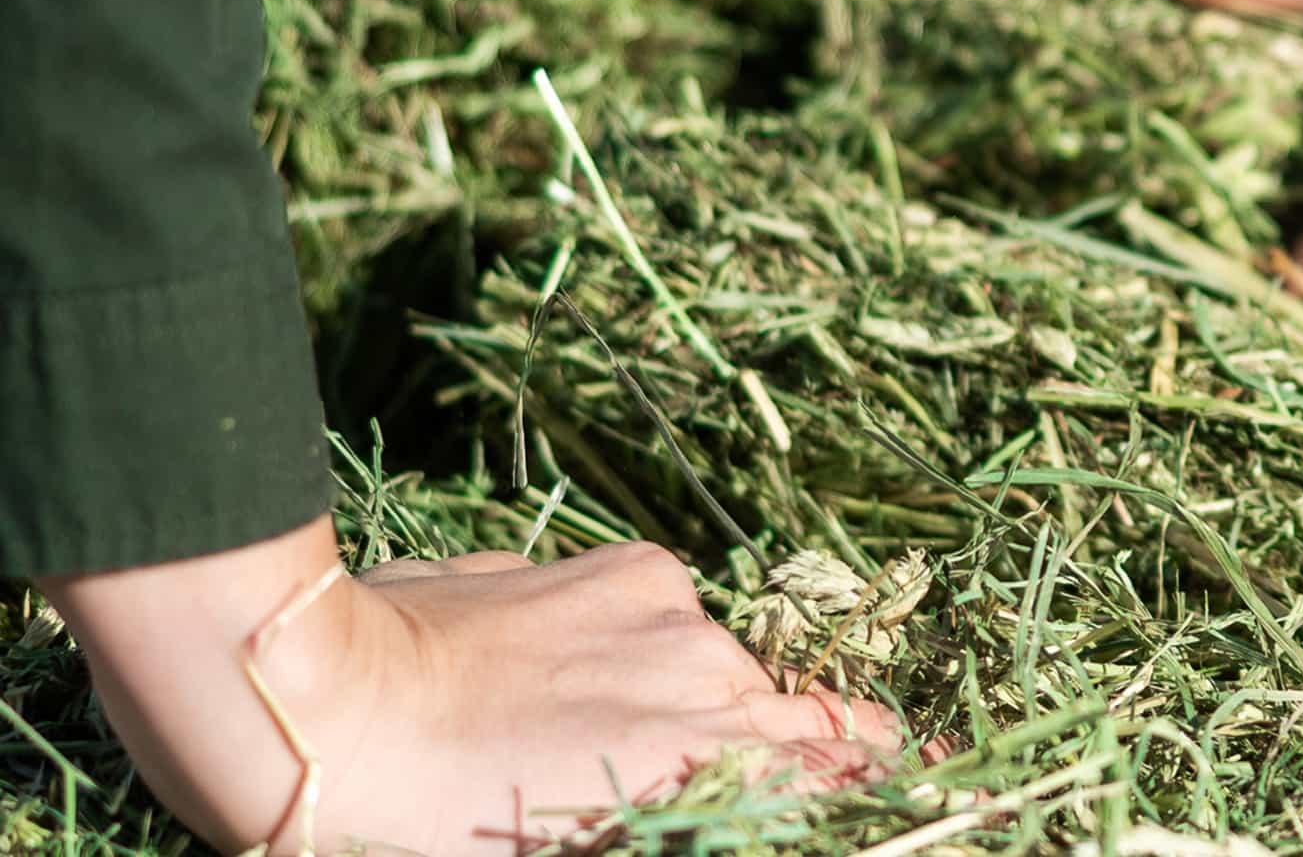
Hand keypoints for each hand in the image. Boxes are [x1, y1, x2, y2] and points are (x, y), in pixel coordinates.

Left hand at [41, 518, 924, 855]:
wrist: (328, 702)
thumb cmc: (433, 826)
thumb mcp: (569, 846)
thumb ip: (683, 809)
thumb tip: (800, 766)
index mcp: (707, 758)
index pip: (854, 752)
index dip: (873, 766)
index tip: (880, 772)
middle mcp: (718, 677)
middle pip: (785, 719)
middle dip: (750, 751)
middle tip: (668, 782)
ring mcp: (676, 612)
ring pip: (721, 668)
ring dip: (684, 701)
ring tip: (586, 734)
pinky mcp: (629, 567)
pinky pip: (670, 616)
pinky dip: (643, 648)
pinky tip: (570, 674)